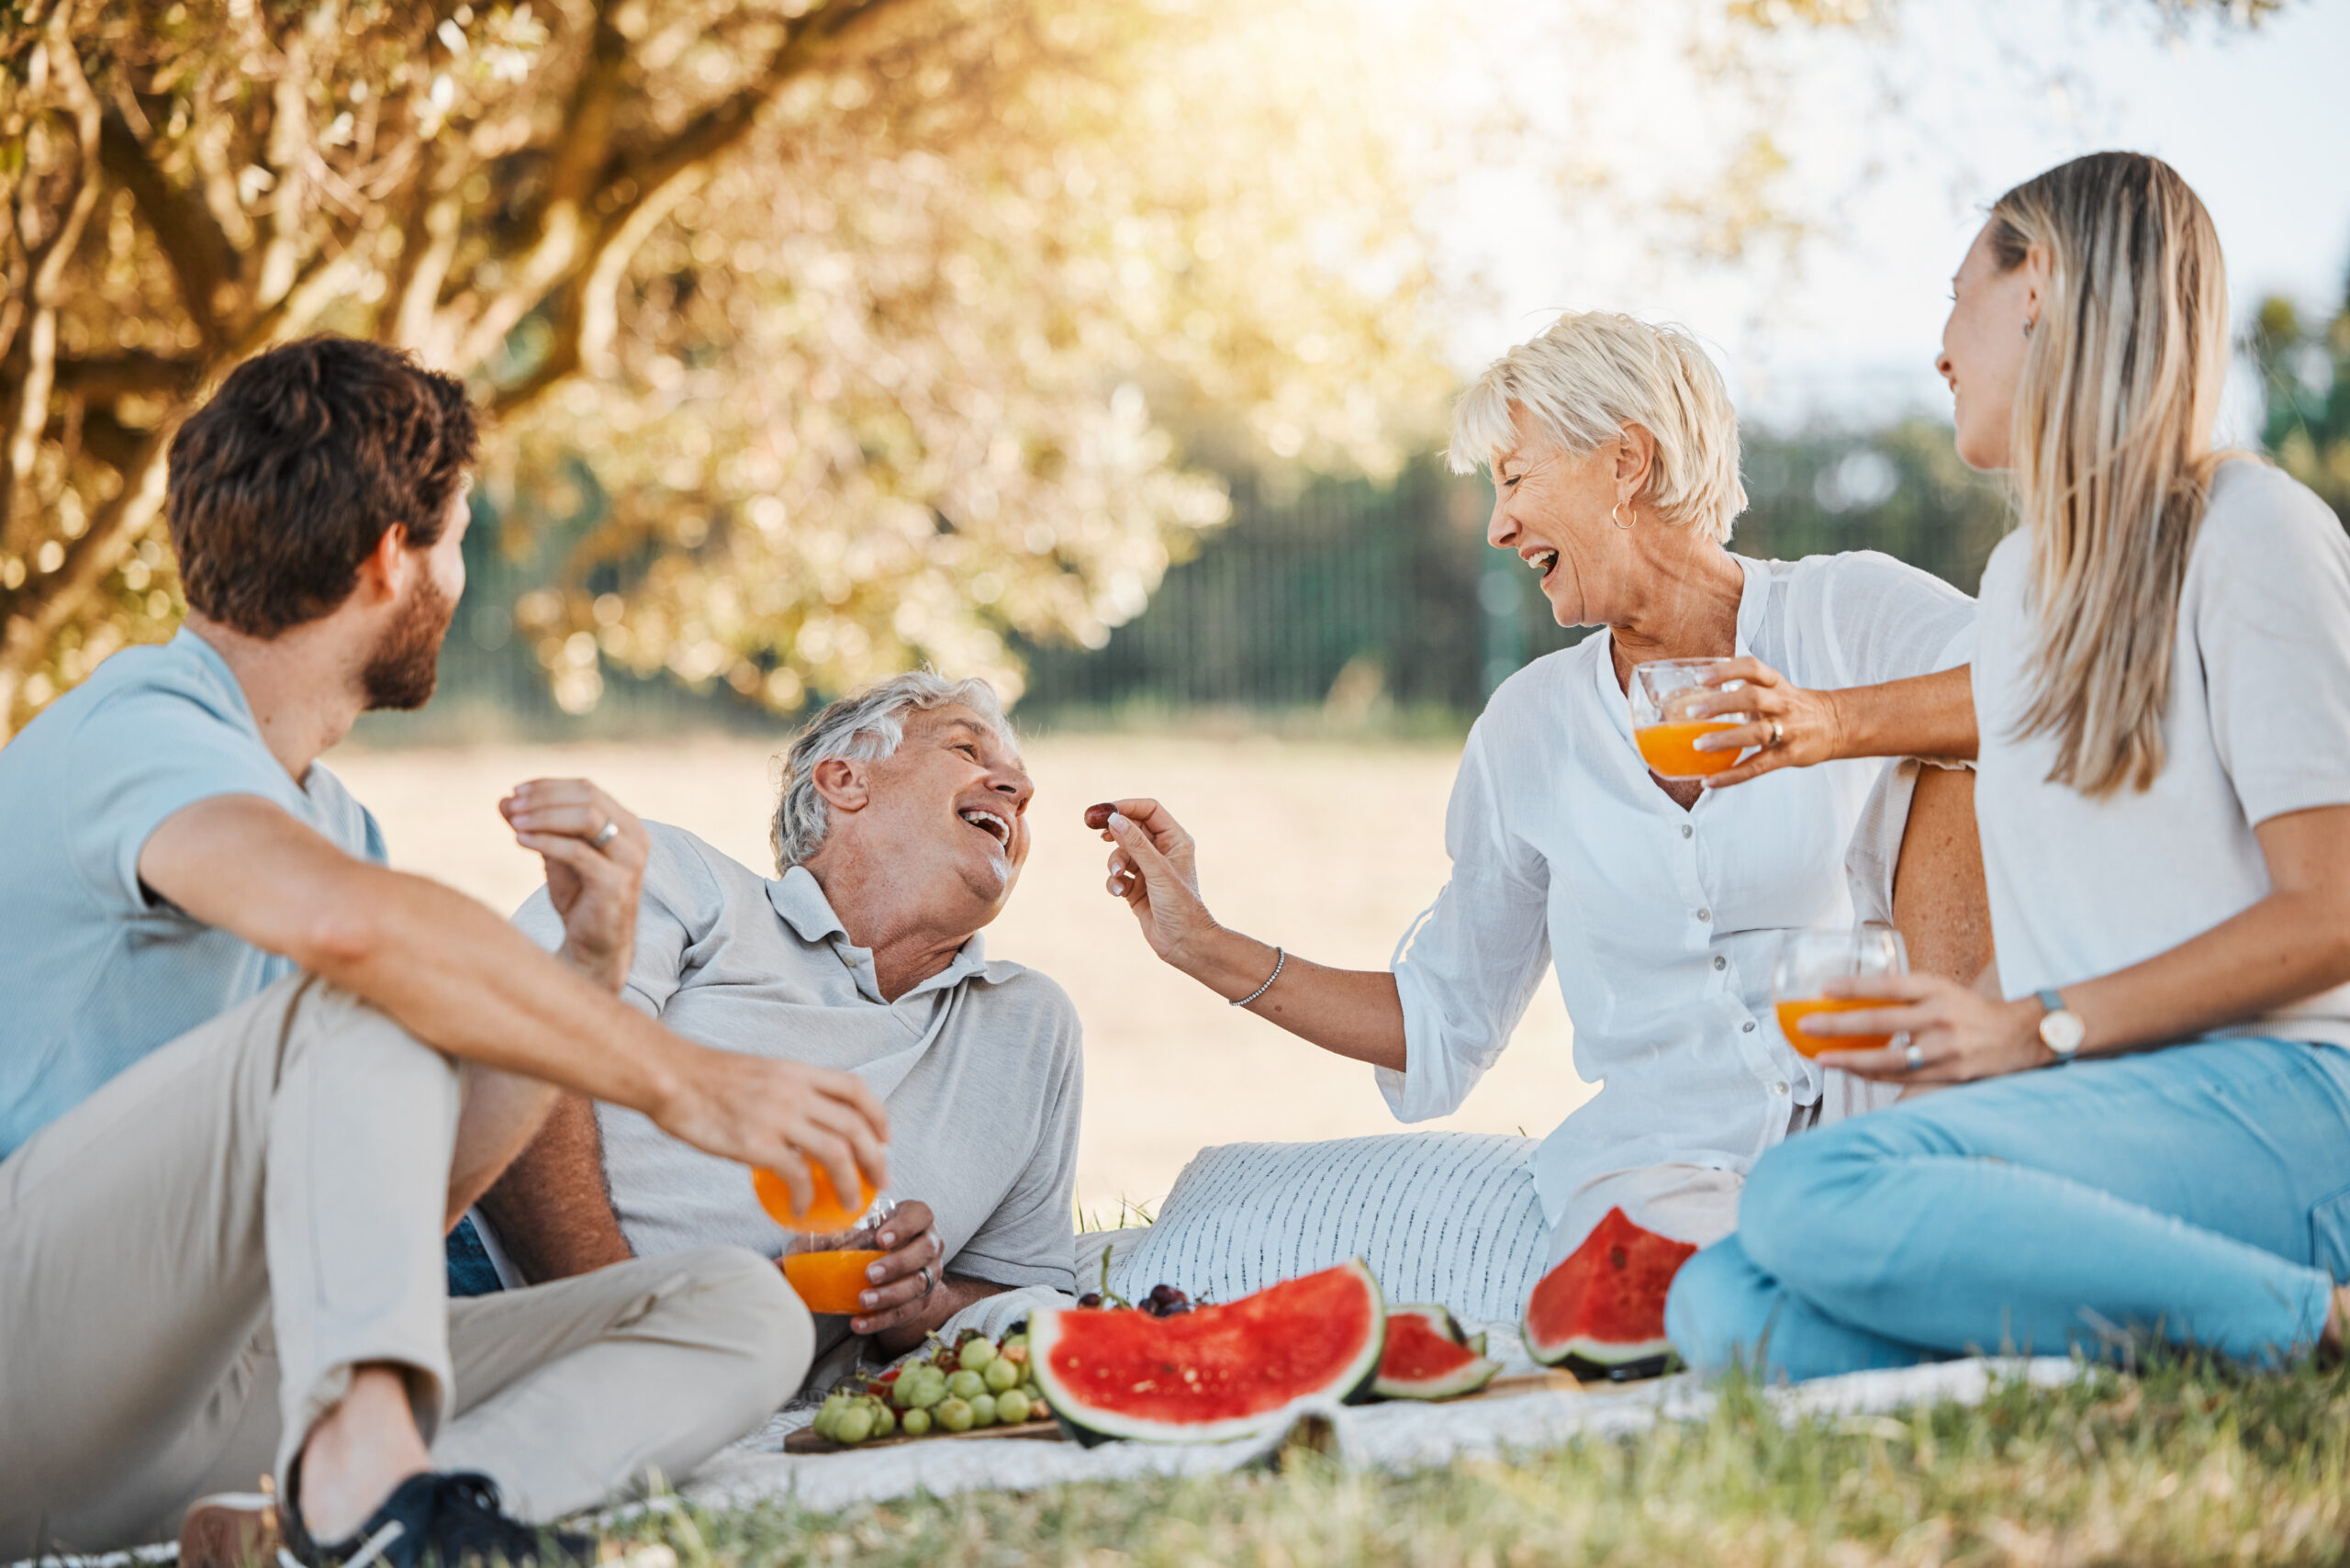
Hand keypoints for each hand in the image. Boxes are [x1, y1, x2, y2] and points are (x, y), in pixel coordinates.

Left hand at [500, 778, 647, 992]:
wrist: (596, 947)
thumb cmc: (579, 898)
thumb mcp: (554, 856)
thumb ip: (535, 827)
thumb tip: (503, 800)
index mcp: (627, 825)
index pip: (588, 788)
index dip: (549, 785)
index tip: (515, 792)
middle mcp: (635, 837)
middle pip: (588, 798)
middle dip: (544, 798)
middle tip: (511, 806)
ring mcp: (629, 860)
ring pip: (586, 818)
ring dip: (544, 816)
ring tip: (514, 823)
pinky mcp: (615, 883)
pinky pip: (577, 851)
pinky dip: (546, 842)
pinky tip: (520, 841)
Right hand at [654, 1043, 888, 1212]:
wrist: (671, 1078)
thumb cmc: (706, 1078)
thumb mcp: (760, 1072)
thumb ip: (787, 1092)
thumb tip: (803, 1122)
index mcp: (798, 1071)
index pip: (855, 1089)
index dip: (878, 1115)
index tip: (885, 1138)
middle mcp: (796, 1092)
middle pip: (855, 1127)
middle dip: (876, 1158)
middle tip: (880, 1181)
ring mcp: (778, 1117)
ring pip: (836, 1154)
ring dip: (851, 1183)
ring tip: (850, 1203)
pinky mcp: (756, 1144)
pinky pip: (798, 1175)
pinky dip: (807, 1195)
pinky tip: (802, 1207)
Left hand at [842, 1200, 947, 1336]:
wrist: (900, 1270)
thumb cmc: (877, 1242)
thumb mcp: (862, 1233)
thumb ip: (831, 1240)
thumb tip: (786, 1260)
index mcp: (918, 1219)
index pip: (920, 1215)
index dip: (904, 1226)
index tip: (880, 1238)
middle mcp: (930, 1244)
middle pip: (925, 1251)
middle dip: (897, 1263)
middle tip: (869, 1273)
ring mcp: (931, 1273)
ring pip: (919, 1284)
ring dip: (890, 1294)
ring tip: (863, 1300)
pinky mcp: (923, 1301)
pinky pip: (905, 1312)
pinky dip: (881, 1319)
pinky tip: (858, 1322)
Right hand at [1088, 799, 1216, 966]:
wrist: (1184, 943)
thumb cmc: (1181, 906)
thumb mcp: (1157, 871)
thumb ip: (1135, 844)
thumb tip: (1114, 819)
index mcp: (1175, 840)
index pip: (1149, 810)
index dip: (1126, 807)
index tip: (1104, 812)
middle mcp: (1162, 851)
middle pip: (1132, 828)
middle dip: (1115, 834)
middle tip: (1095, 831)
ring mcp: (1149, 869)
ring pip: (1121, 853)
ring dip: (1115, 863)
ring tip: (1119, 876)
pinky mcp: (1137, 887)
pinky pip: (1118, 875)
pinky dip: (1115, 881)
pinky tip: (1121, 893)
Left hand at [1680, 656, 1847, 789]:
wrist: (1837, 725)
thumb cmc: (1795, 707)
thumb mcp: (1775, 689)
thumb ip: (1744, 690)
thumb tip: (1698, 697)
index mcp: (1776, 684)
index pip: (1753, 668)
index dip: (1726, 671)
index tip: (1700, 678)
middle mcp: (1782, 703)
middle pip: (1752, 697)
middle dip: (1720, 704)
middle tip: (1691, 710)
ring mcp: (1787, 730)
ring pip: (1756, 732)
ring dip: (1725, 739)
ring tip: (1698, 744)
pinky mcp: (1788, 755)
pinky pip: (1758, 766)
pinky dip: (1732, 775)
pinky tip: (1710, 780)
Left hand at [1806, 971, 2051, 1083]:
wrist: (2020, 1036)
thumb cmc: (1969, 1010)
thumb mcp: (1941, 989)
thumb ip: (1905, 994)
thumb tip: (1853, 995)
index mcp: (1937, 988)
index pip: (1889, 986)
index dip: (1855, 987)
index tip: (1824, 989)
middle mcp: (1940, 1016)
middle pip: (1880, 1022)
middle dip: (1838, 1026)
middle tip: (1806, 1025)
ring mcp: (1945, 1049)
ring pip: (1888, 1058)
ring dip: (1850, 1060)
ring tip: (1821, 1058)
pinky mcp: (1949, 1074)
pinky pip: (1902, 1078)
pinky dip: (1873, 1075)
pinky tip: (1850, 1071)